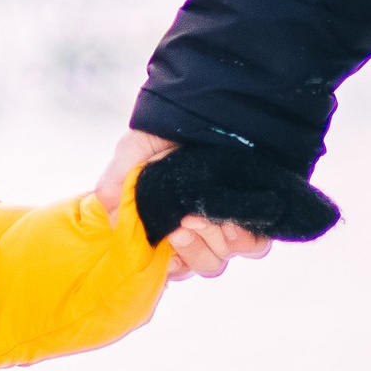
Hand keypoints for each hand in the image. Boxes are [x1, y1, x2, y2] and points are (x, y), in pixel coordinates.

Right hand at [121, 130, 338, 276]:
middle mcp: (202, 228)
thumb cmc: (168, 131)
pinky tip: (230, 218)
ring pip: (224, 257)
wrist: (211, 104)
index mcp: (171, 224)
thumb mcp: (131, 153)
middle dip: (191, 250)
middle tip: (183, 223)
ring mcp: (229, 223)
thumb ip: (115, 186)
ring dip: (212, 241)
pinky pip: (255, 245)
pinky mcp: (257, 215)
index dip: (170, 263)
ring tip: (201, 214)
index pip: (173, 266)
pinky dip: (242, 237)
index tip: (166, 242)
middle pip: (201, 265)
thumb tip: (113, 224)